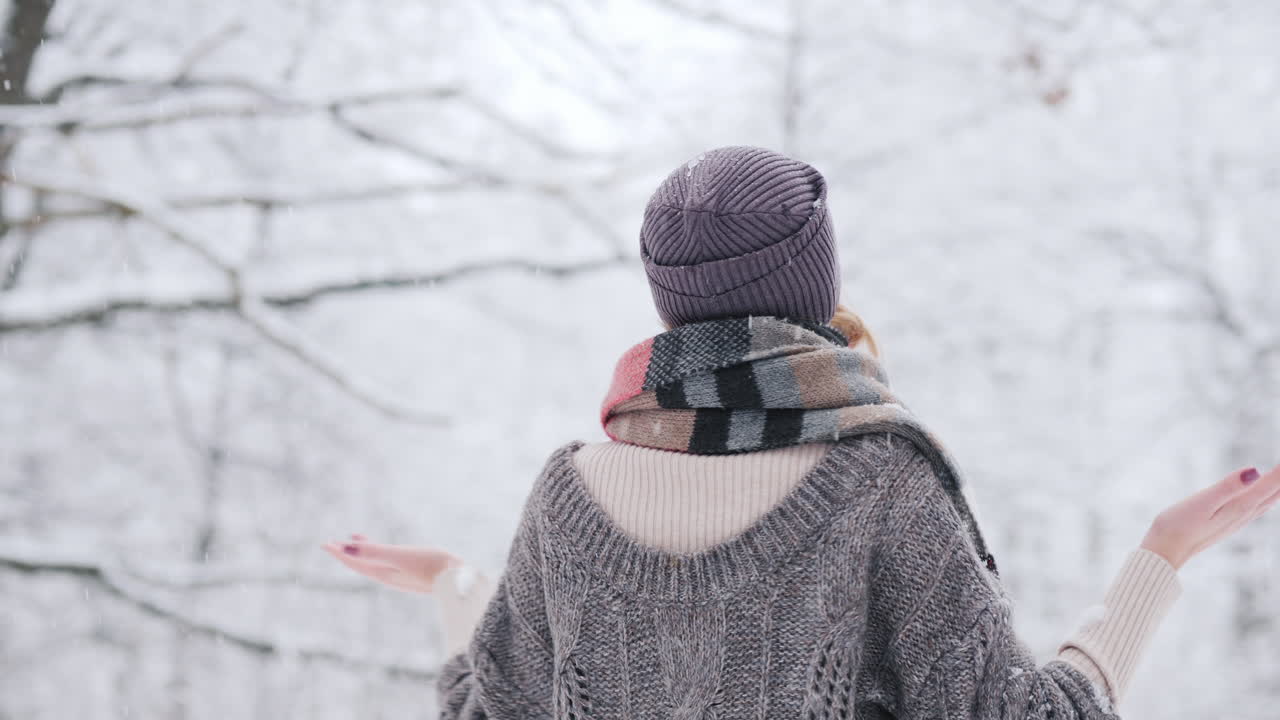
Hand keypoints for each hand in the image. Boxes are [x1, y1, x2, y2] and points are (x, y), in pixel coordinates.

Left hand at [322, 533, 464, 593]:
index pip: (355, 563)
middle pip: (361, 564)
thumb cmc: (432, 566)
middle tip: (331, 543)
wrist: (460, 581)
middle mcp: (390, 576)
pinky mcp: (413, 573)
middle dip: (346, 553)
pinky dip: (379, 552)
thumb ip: (373, 551)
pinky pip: (388, 562)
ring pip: (373, 563)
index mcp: (384, 573)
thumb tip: (347, 546)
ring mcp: (401, 575)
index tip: (324, 543)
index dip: (339, 552)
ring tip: (353, 539)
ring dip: (361, 552)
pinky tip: (385, 548)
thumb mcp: (400, 555)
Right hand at [1141, 464, 1279, 569]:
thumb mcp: (1201, 502)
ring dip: (1278, 490)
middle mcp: (1243, 515)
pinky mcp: (1226, 525)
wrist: (1164, 552)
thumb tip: (1255, 471)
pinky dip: (1266, 498)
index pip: (1268, 485)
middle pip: (1273, 495)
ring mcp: (1236, 522)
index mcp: (1239, 507)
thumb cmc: (1177, 526)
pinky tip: (1262, 498)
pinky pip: (1256, 508)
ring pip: (1266, 503)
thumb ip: (1228, 487)